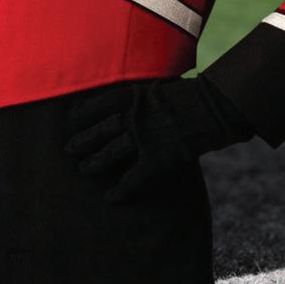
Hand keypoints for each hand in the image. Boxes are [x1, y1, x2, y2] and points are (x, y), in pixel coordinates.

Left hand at [64, 75, 252, 204]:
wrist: (215, 106)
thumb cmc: (195, 93)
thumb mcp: (163, 85)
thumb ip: (146, 96)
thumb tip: (142, 102)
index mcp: (132, 95)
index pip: (98, 105)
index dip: (83, 113)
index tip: (72, 119)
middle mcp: (131, 117)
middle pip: (98, 131)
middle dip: (82, 141)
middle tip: (69, 150)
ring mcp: (142, 139)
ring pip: (108, 154)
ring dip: (94, 163)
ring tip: (84, 169)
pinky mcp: (156, 159)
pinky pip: (132, 178)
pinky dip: (120, 190)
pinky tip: (110, 198)